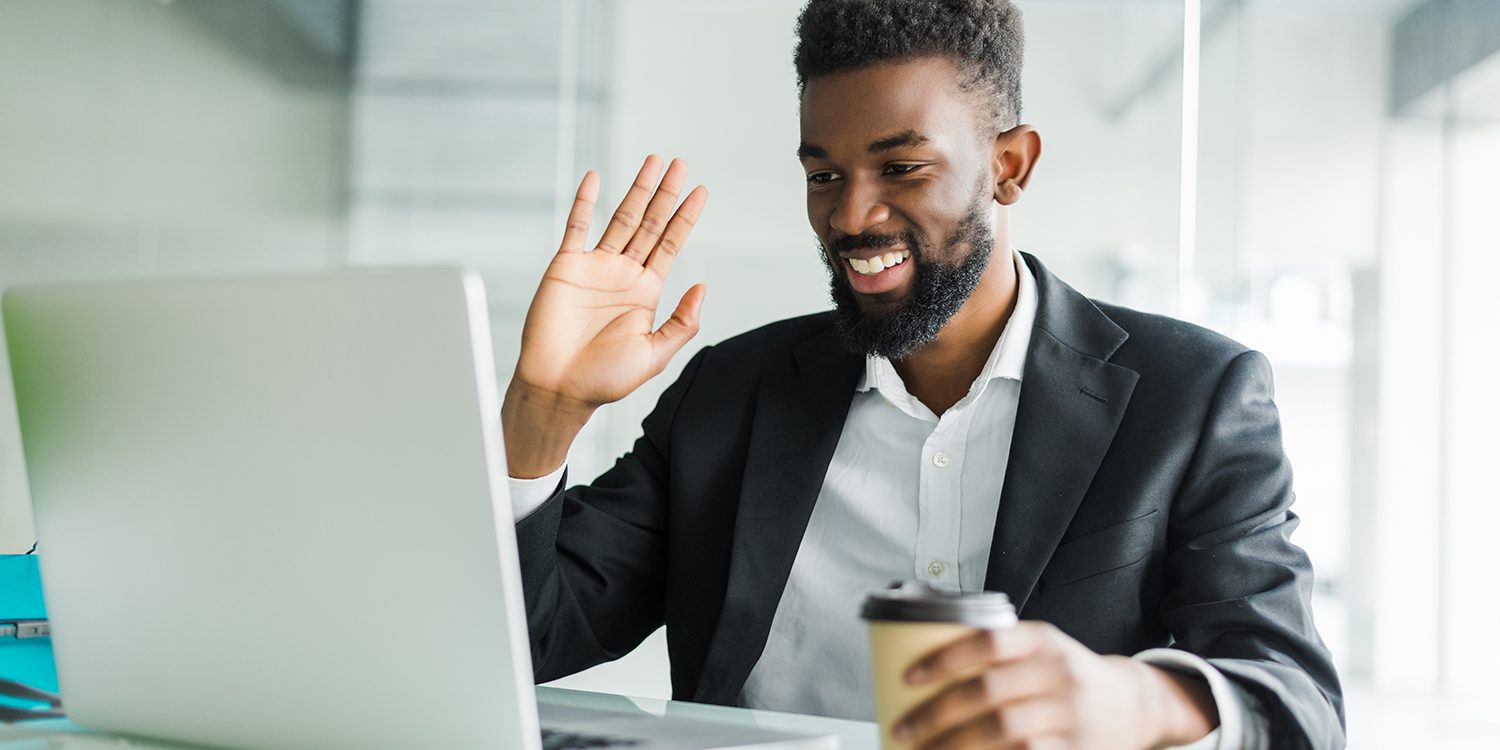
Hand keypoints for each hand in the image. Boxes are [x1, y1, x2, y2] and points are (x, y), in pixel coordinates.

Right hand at [502, 156, 707, 477]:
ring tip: (653, 162)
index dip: (685, 217)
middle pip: (649, 223)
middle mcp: (623, 274)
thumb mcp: (654, 353)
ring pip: (620, 218)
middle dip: (665, 194)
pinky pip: (575, 227)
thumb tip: (703, 287)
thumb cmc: (604, 379)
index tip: (701, 190)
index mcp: (646, 292)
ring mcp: (595, 267)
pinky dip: (584, 202)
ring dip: (636, 190)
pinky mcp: (566, 267)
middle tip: (680, 163)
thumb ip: (681, 322)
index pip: (670, 244)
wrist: (558, 387)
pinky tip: (595, 178)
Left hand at [893, 622, 1216, 749]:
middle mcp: (1058, 674)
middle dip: (937, 714)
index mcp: (1043, 641)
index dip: (945, 659)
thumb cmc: (1069, 675)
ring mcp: (1069, 715)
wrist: (1133, 705)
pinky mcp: (1075, 749)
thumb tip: (923, 668)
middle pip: (987, 692)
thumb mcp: (1042, 649)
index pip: (989, 642)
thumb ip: (997, 653)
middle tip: (904, 727)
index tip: (908, 677)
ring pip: (1003, 731)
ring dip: (955, 745)